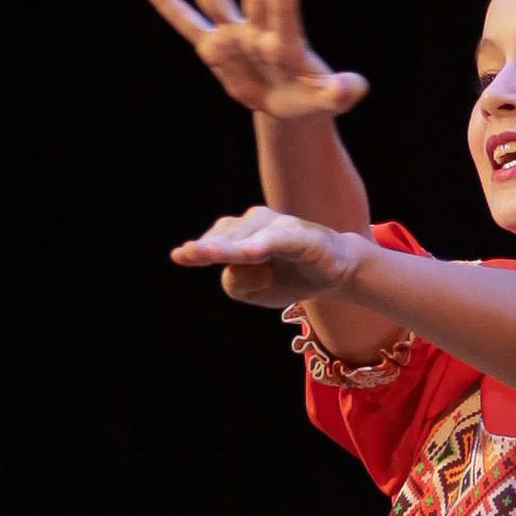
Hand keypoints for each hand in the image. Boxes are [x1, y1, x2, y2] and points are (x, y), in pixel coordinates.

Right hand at [140, 0, 366, 122]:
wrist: (288, 103)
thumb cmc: (311, 96)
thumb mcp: (329, 101)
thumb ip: (340, 94)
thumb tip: (347, 92)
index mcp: (288, 46)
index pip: (284, 11)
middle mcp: (258, 33)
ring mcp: (234, 37)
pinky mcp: (214, 49)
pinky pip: (186, 23)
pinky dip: (167, 3)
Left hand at [171, 203, 357, 308]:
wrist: (336, 272)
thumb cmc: (291, 278)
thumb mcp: (258, 292)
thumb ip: (237, 285)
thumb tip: (238, 267)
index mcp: (244, 235)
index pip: (217, 240)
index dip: (198, 249)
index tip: (178, 256)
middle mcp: (259, 223)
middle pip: (227, 238)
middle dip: (208, 248)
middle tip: (187, 254)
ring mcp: (280, 227)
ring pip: (247, 237)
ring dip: (229, 249)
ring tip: (209, 255)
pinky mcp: (302, 236)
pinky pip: (278, 239)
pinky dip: (262, 245)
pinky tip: (248, 253)